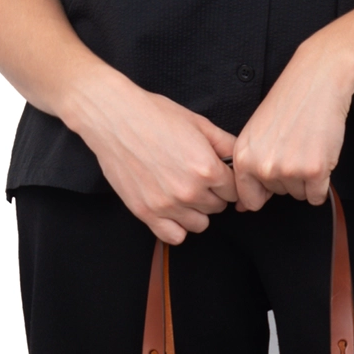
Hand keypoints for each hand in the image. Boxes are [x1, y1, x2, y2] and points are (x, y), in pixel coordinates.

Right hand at [70, 73, 238, 243]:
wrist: (115, 118)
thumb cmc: (154, 116)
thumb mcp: (198, 123)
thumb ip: (225, 144)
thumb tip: (239, 159)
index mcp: (206, 168)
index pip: (234, 191)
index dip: (227, 181)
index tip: (217, 175)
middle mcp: (189, 191)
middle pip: (218, 207)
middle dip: (212, 194)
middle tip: (196, 178)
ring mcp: (167, 205)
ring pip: (200, 224)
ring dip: (196, 211)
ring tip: (183, 192)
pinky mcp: (146, 213)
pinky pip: (174, 236)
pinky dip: (176, 227)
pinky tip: (172, 209)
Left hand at [232, 32, 353, 210]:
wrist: (317, 82)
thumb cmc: (288, 104)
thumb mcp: (255, 134)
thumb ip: (249, 168)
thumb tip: (244, 206)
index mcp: (243, 157)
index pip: (249, 200)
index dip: (264, 192)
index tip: (273, 176)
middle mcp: (262, 167)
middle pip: (278, 195)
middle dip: (288, 178)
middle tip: (293, 147)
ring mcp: (289, 170)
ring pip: (299, 195)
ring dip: (306, 179)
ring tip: (306, 147)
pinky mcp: (315, 171)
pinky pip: (317, 196)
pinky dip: (322, 182)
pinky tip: (319, 156)